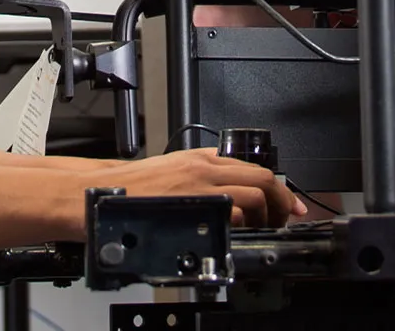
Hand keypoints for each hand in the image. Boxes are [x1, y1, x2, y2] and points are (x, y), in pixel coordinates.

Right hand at [84, 148, 305, 228]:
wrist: (103, 193)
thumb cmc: (133, 186)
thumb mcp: (174, 168)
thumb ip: (204, 172)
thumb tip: (232, 186)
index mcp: (203, 159)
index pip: (256, 168)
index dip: (281, 189)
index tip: (291, 203)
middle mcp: (205, 169)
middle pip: (262, 180)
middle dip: (281, 202)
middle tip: (283, 219)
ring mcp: (200, 187)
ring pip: (252, 196)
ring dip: (264, 217)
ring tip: (261, 230)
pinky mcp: (191, 206)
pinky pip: (230, 214)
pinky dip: (241, 226)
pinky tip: (236, 235)